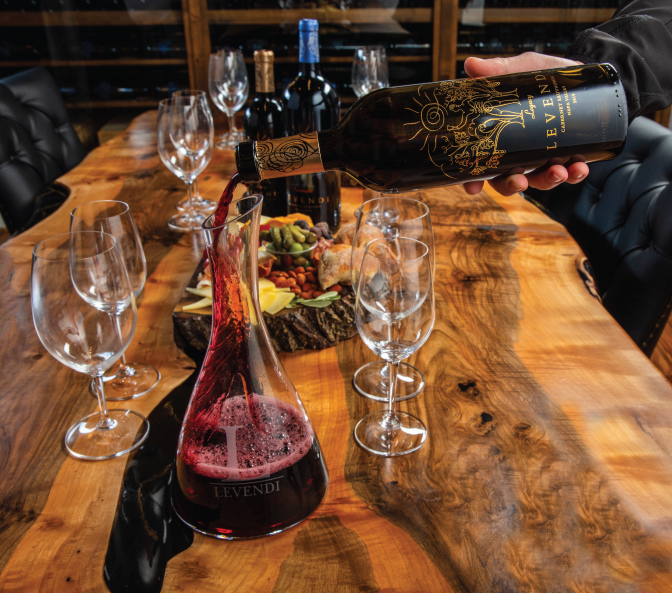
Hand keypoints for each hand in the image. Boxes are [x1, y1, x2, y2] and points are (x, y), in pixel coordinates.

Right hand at [461, 52, 589, 195]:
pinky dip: (574, 174)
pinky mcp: (567, 156)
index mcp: (499, 138)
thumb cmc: (542, 74)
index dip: (473, 180)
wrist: (578, 72)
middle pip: (507, 180)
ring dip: (547, 181)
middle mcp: (518, 153)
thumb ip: (497, 69)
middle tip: (520, 181)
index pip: (480, 165)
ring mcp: (543, 158)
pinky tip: (578, 168)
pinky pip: (570, 173)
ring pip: (539, 180)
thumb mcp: (521, 69)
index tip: (473, 188)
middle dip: (513, 185)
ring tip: (558, 171)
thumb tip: (471, 64)